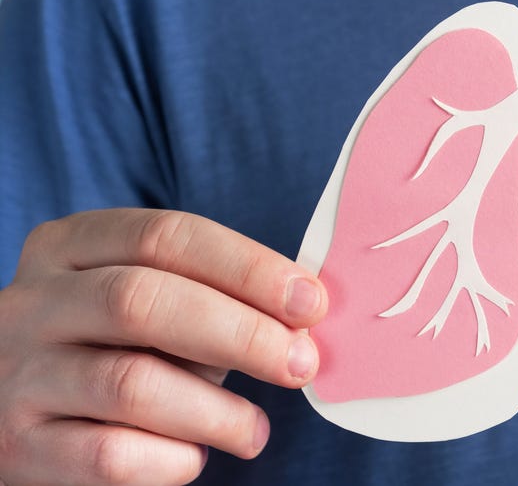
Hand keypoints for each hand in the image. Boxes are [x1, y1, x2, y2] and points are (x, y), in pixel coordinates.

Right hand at [0, 209, 327, 485]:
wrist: (13, 414)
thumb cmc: (110, 347)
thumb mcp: (147, 303)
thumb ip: (210, 299)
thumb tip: (301, 321)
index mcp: (69, 247)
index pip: (166, 236)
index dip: (247, 267)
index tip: (310, 302)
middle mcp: (31, 304)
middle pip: (143, 301)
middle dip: (240, 334)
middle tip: (301, 364)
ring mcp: (16, 376)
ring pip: (129, 384)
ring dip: (215, 412)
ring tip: (255, 431)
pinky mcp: (16, 448)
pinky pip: (109, 456)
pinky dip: (172, 460)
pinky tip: (194, 458)